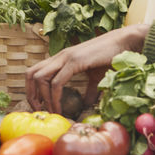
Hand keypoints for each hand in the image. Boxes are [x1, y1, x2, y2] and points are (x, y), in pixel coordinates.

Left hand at [26, 24, 148, 112]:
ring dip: (42, 98)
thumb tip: (86, 104)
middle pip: (31, 74)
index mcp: (61, 59)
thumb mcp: (96, 77)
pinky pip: (57, 82)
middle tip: (39, 111)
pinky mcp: (74, 61)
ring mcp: (65, 57)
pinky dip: (55, 98)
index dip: (33, 90)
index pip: (35, 72)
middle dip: (31, 94)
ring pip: (40, 78)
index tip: (40, 106)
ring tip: (51, 112)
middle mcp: (59, 56)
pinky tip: (60, 108)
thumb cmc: (111, 57)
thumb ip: (89, 90)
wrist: (124, 43)